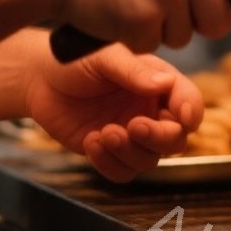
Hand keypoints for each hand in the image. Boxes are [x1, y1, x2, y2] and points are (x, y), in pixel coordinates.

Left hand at [24, 45, 201, 181]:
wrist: (39, 79)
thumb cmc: (75, 59)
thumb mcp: (105, 57)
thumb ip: (134, 71)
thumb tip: (165, 83)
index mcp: (157, 83)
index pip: (188, 102)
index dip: (190, 111)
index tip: (180, 117)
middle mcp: (149, 111)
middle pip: (175, 139)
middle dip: (158, 137)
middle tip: (134, 126)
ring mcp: (130, 135)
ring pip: (149, 160)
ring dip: (130, 152)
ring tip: (104, 133)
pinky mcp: (109, 152)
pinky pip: (122, 172)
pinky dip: (109, 164)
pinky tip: (91, 142)